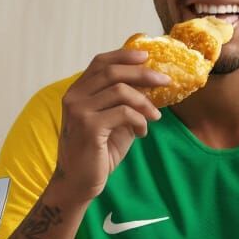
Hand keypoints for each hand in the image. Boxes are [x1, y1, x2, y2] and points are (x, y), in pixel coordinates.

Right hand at [55, 49, 170, 201]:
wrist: (79, 183)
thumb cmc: (97, 153)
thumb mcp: (113, 122)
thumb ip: (124, 103)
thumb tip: (151, 86)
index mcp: (77, 92)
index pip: (100, 63)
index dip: (124, 55)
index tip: (146, 55)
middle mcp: (74, 97)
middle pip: (112, 72)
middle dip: (142, 73)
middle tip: (165, 80)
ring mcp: (79, 111)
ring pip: (120, 91)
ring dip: (144, 102)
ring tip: (155, 116)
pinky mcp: (89, 127)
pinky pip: (124, 113)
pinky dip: (139, 120)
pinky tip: (142, 132)